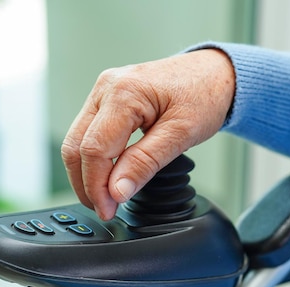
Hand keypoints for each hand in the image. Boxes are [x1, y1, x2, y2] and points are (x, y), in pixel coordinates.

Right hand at [61, 49, 234, 219]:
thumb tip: (116, 191)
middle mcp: (107, 87)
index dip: (97, 186)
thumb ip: (146, 163)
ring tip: (105, 197)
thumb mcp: (181, 134)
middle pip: (76, 145)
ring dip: (86, 173)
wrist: (214, 74)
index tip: (108, 209)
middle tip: (104, 209)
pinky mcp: (107, 99)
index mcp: (124, 92)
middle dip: (85, 184)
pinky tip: (108, 176)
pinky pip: (88, 132)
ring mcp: (104, 91)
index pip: (95, 149)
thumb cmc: (204, 95)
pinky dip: (93, 158)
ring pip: (76, 140)